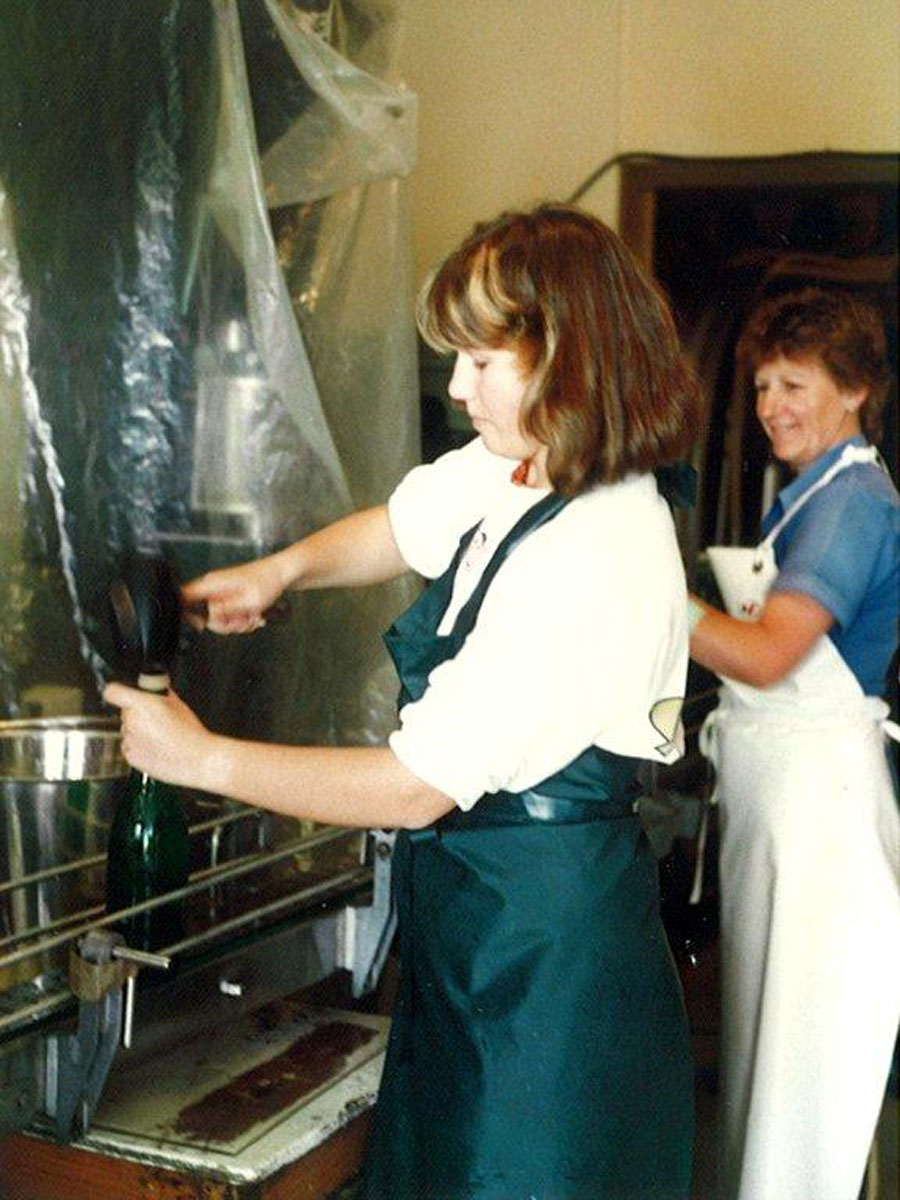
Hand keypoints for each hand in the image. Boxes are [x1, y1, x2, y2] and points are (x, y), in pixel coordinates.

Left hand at [103, 682, 221, 791]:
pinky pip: (129, 746)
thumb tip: (155, 691)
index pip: (113, 692)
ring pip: (127, 730)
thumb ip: (160, 694)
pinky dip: (139, 746)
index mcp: (141, 705)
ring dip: (138, 731)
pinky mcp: (131, 757)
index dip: (118, 692)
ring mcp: (129, 741)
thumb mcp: (178, 704)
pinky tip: (157, 747)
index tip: (124, 694)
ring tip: (160, 736)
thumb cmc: (190, 733)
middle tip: (156, 719)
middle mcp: (131, 722)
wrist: (196, 760)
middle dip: (137, 713)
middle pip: (125, 712)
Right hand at [181, 556, 286, 633]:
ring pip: (220, 619)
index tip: (200, 626)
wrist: (283, 573)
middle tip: (242, 622)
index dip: (186, 615)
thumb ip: (225, 611)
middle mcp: (214, 588)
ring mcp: (222, 593)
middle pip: (205, 617)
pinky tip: (255, 616)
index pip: (183, 598)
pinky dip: (244, 620)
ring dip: (238, 624)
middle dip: (225, 625)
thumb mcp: (248, 601)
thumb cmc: (268, 580)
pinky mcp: (231, 598)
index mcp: (212, 584)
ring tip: (253, 617)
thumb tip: (208, 618)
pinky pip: (231, 616)